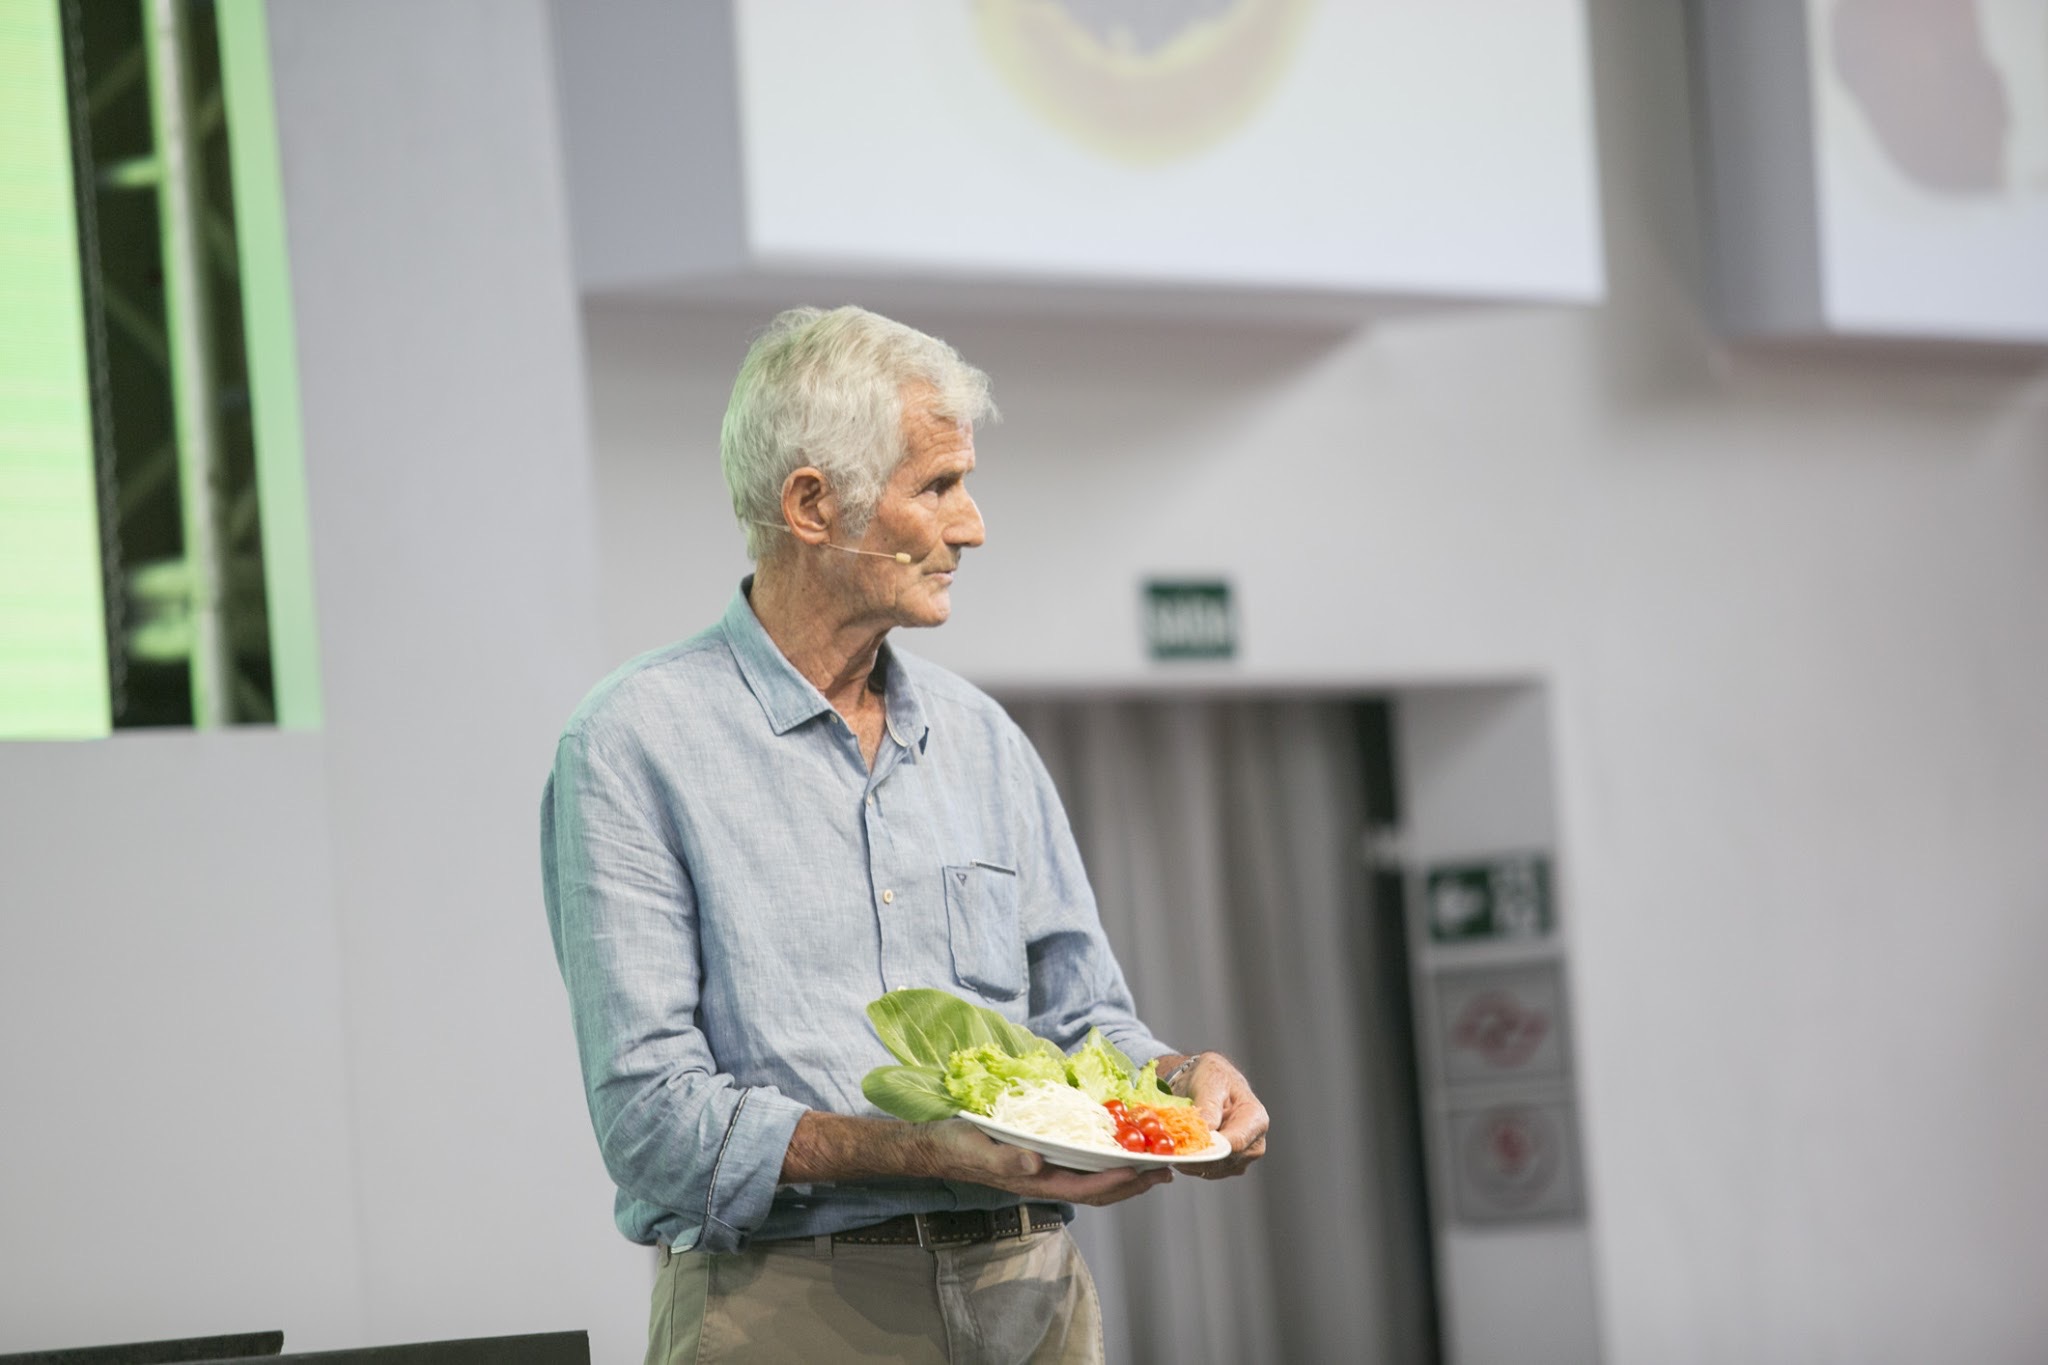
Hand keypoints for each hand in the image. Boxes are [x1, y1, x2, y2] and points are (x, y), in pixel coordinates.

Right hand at [918, 1118, 1173, 1206]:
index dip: (1118, 1181)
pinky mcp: (1038, 1160)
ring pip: (1093, 1182)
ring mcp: (1042, 1172)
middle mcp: (1043, 1179)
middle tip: (1167, 1171)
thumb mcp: (978, 1148)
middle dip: (1133, 1184)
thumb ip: (1006, 1158)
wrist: (936, 1147)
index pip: (1086, 1186)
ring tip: (1153, 1167)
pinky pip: (1079, 1166)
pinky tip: (1114, 1152)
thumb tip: (1037, 1164)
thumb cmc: (956, 1147)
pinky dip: (1104, 1162)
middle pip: (1098, 1190)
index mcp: (1034, 1180)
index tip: (1145, 1171)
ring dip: (1125, 1176)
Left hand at [1177, 1053, 1268, 1178]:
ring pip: (1214, 1170)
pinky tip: (1181, 1150)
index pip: (1235, 1144)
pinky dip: (1192, 1164)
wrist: (1209, 1083)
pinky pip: (1208, 1171)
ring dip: (1192, 1162)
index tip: (1185, 1149)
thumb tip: (1206, 1132)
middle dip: (1197, 1156)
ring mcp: (1243, 1157)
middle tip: (1172, 1149)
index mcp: (1256, 1119)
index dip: (1209, 1150)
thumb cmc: (1212, 1077)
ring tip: (1174, 1146)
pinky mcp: (1229, 1165)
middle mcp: (1255, 1142)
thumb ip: (1208, 1106)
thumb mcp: (1209, 1081)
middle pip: (1225, 1161)